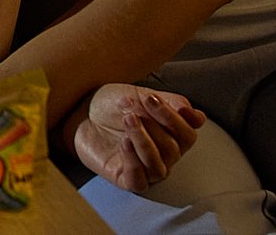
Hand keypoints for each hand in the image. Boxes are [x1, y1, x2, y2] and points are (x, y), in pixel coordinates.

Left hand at [69, 84, 203, 192]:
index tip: (150, 98)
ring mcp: (146, 169)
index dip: (173, 118)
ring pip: (158, 166)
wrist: (78, 111)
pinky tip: (123, 143)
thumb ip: (171, 103)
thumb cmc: (112, 104)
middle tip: (131, 107)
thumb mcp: (141, 95)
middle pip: (173, 149)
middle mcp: (163, 156)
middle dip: (153, 125)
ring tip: (127, 120)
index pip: (188, 135)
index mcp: (172, 136)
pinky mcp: (127, 179)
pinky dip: (133, 161)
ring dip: (143, 141)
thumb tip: (196, 116)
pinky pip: (139, 180)